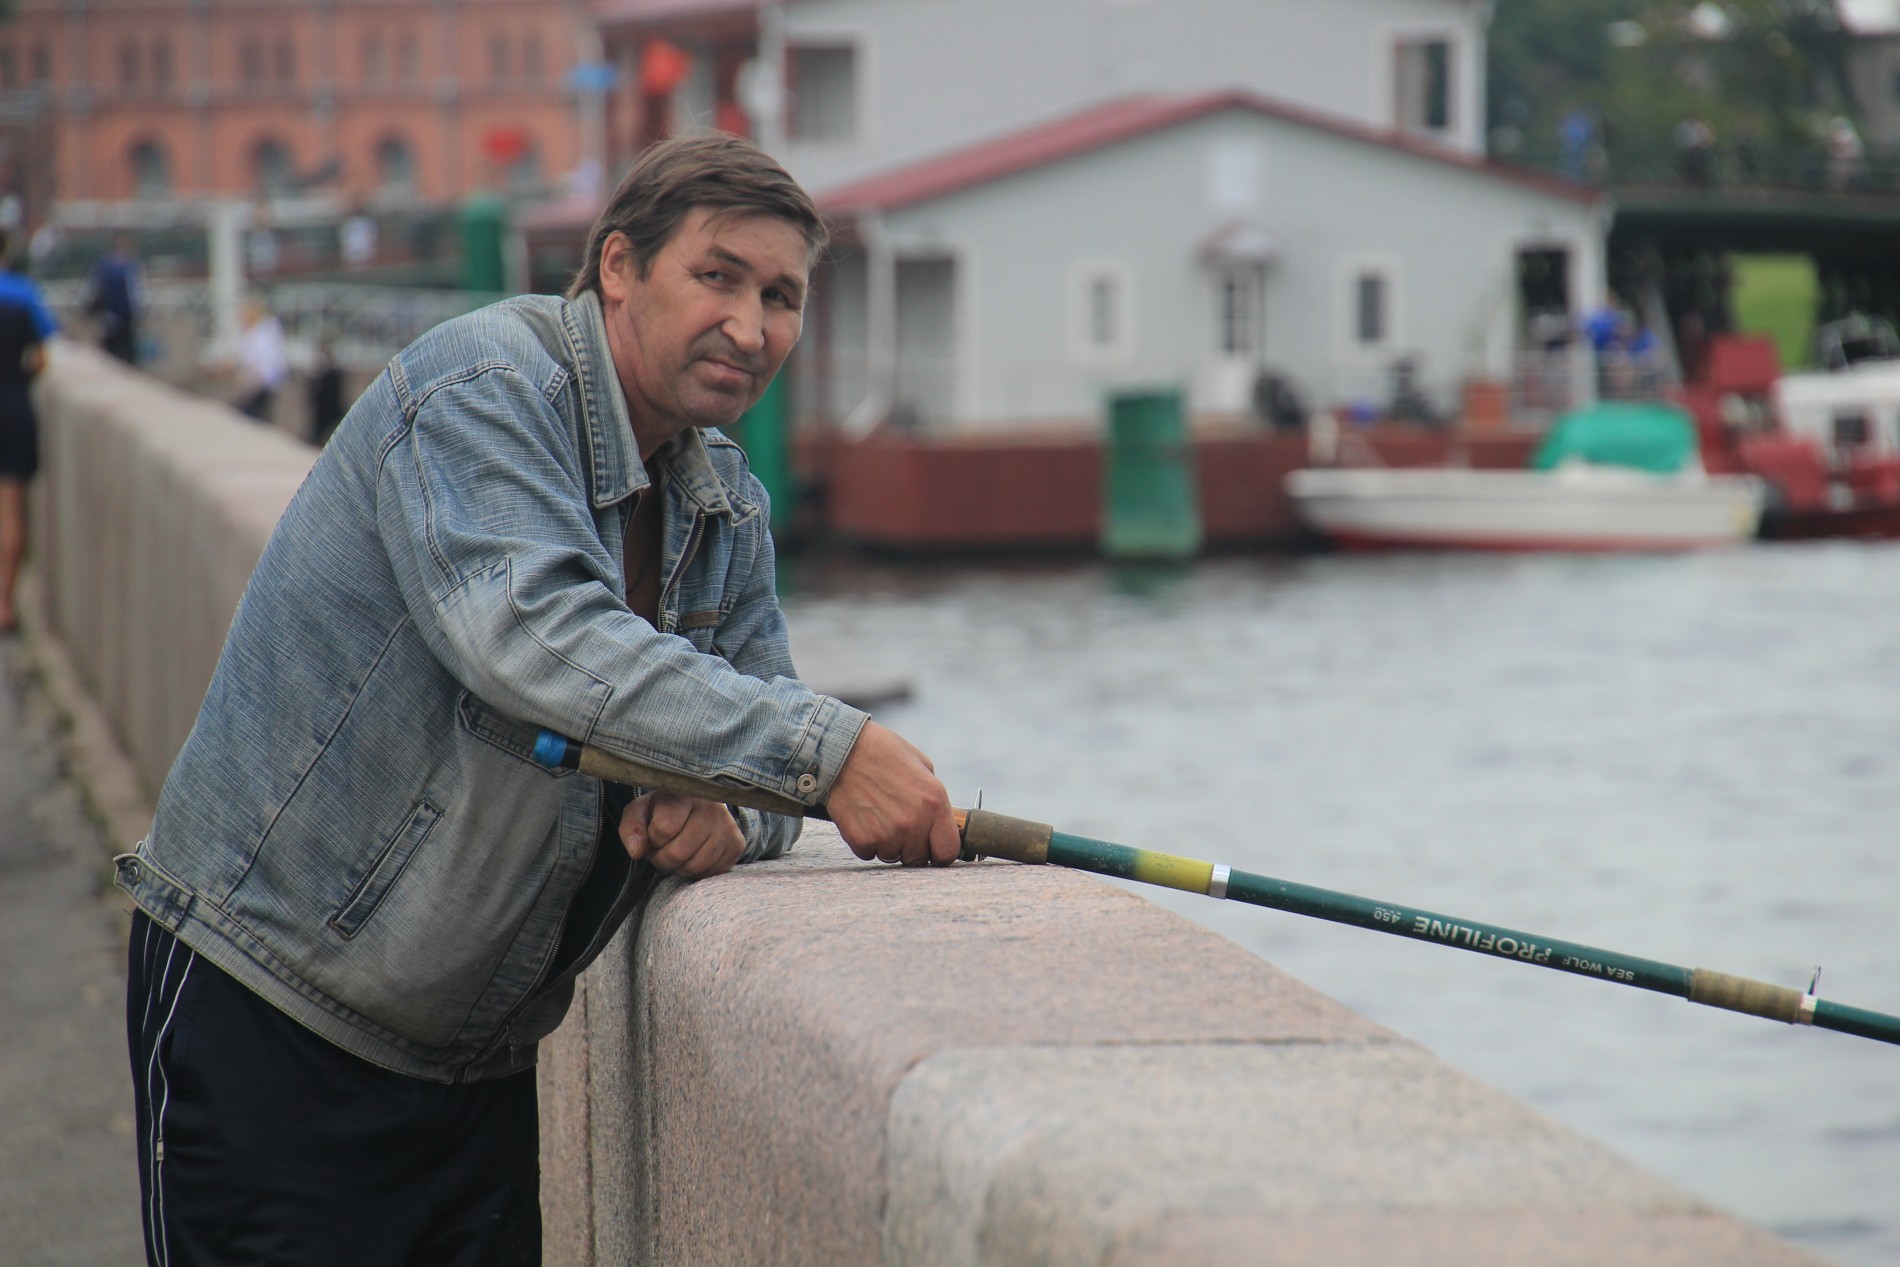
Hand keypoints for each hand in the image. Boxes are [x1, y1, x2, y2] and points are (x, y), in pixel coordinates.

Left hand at [619, 792, 745, 879]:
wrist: (698, 805)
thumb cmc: (663, 810)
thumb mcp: (641, 811)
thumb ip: (632, 828)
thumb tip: (637, 852)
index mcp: (684, 793)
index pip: (664, 827)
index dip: (653, 838)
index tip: (655, 832)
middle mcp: (711, 806)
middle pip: (678, 852)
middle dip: (663, 858)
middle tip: (663, 849)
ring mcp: (727, 825)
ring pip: (695, 866)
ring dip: (679, 867)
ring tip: (678, 851)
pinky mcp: (737, 843)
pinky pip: (710, 872)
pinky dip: (697, 871)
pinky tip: (694, 854)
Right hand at [825, 721, 960, 867]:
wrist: (841, 750)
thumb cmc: (882, 752)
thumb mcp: (922, 766)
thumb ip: (934, 799)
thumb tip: (938, 821)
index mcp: (934, 803)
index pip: (947, 851)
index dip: (940, 851)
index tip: (932, 846)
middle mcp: (913, 823)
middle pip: (918, 858)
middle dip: (911, 845)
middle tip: (898, 823)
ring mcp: (887, 834)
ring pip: (892, 857)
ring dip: (888, 843)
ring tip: (878, 814)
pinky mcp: (861, 840)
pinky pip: (869, 853)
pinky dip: (866, 840)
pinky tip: (863, 817)